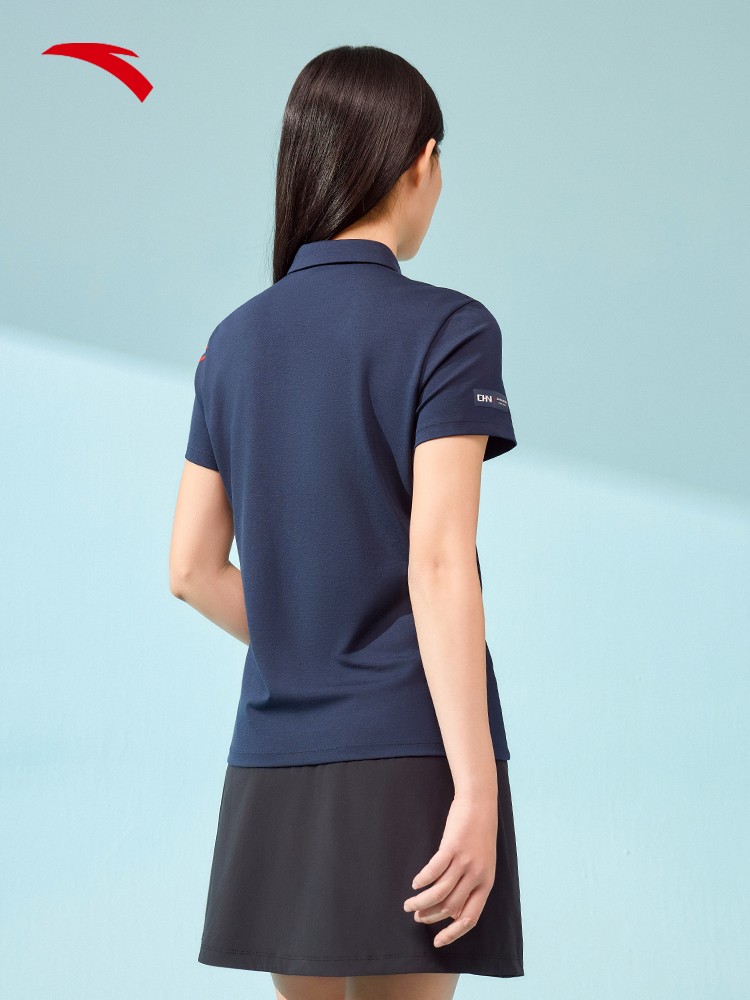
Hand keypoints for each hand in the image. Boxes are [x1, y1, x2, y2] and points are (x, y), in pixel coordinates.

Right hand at [403, 792, 497, 947]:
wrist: (480, 803)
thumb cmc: (479, 833)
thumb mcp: (482, 863)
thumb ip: (471, 885)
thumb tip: (453, 912)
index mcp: (486, 884)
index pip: (470, 918)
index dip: (453, 933)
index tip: (437, 942)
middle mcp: (476, 876)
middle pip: (450, 907)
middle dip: (431, 917)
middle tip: (417, 917)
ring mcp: (464, 862)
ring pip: (439, 892)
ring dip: (421, 902)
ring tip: (409, 905)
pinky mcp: (452, 848)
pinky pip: (434, 871)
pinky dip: (422, 880)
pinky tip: (415, 883)